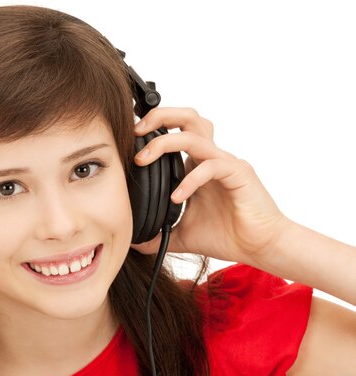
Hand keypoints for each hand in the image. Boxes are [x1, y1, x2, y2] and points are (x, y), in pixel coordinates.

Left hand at [131, 107, 289, 264]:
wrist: (260, 247)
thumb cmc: (227, 235)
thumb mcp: (182, 235)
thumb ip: (158, 234)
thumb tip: (134, 241)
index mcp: (197, 166)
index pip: (175, 133)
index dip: (152, 130)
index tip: (127, 141)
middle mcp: (211, 158)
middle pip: (188, 118)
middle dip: (159, 116)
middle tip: (136, 131)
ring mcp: (226, 163)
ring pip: (195, 135)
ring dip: (164, 142)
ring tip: (143, 159)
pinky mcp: (239, 174)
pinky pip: (211, 166)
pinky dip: (190, 180)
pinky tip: (177, 198)